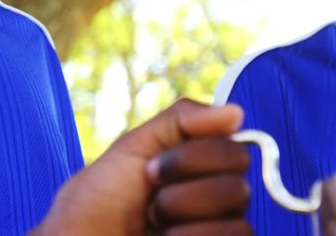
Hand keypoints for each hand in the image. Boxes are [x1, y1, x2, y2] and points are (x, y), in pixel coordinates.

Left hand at [33, 99, 250, 234]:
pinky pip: (240, 234)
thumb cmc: (95, 206)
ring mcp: (214, 225)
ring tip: (155, 224)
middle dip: (186, 182)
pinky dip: (197, 235)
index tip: (151, 168)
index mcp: (194, 165)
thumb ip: (181, 121)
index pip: (233, 144)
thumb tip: (234, 112)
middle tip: (150, 199)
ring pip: (239, 202)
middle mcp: (210, 194)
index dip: (195, 154)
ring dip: (186, 209)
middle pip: (239, 171)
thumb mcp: (131, 149)